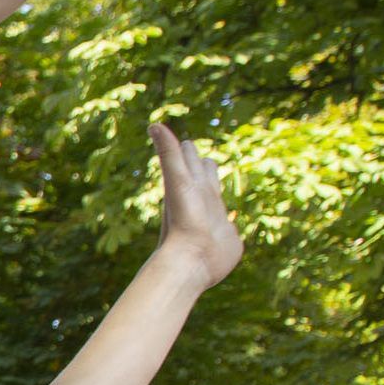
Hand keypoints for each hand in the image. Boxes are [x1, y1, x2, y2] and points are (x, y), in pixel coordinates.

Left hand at [151, 123, 241, 286]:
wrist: (191, 260)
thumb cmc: (183, 220)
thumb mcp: (177, 180)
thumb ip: (168, 154)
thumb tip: (153, 124)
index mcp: (192, 187)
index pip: (189, 162)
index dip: (187, 151)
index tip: (185, 143)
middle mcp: (203, 202)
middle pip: (203, 177)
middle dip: (201, 164)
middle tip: (194, 154)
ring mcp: (215, 221)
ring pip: (215, 199)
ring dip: (214, 190)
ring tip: (213, 183)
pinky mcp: (228, 240)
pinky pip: (230, 228)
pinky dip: (230, 224)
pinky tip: (230, 226)